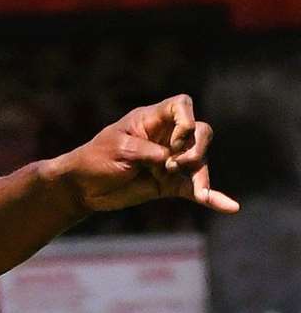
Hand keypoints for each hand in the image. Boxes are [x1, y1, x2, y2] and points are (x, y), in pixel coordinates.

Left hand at [46, 94, 237, 215]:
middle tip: (175, 163)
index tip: (175, 138)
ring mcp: (171, 161)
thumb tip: (172, 160)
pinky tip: (231, 207)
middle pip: (200, 132)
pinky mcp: (170, 184)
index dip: (186, 118)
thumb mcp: (118, 150)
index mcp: (151, 120)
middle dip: (196, 147)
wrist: (82, 187)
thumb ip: (147, 152)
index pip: (181, 105)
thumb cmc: (95, 160)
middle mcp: (167, 137)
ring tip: (197, 190)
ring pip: (200, 162)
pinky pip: (195, 189)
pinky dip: (212, 198)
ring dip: (201, 174)